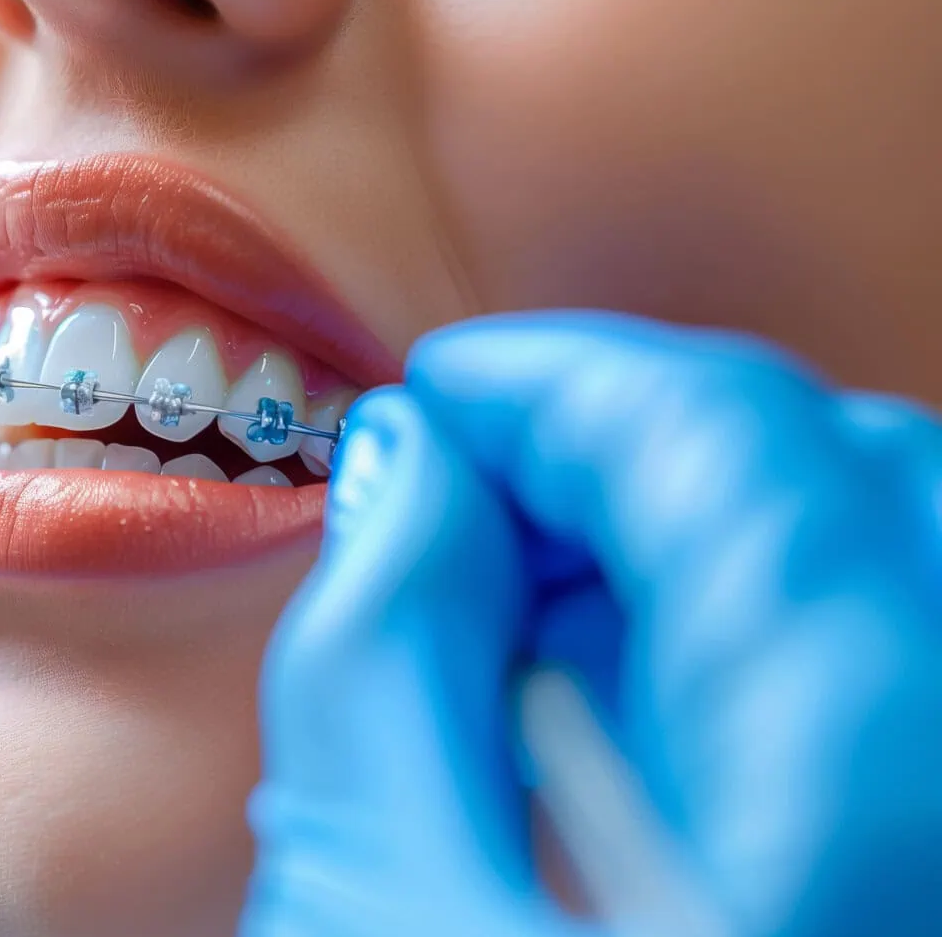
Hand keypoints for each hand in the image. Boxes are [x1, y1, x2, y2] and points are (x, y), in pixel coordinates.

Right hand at [241, 313, 941, 936]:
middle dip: (627, 453)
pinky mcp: (911, 876)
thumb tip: (413, 479)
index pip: (732, 440)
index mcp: (856, 790)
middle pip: (839, 477)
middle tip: (466, 497)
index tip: (438, 397)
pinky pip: (880, 689)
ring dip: (675, 548)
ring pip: (871, 572)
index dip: (558, 383)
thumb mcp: (377, 914)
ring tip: (515, 625)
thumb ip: (380, 667)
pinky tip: (603, 724)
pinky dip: (725, 653)